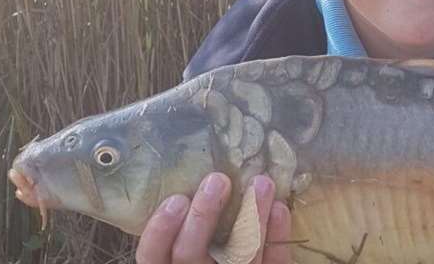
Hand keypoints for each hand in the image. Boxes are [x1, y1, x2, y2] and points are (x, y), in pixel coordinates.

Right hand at [135, 173, 292, 263]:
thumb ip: (182, 223)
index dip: (160, 230)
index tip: (176, 198)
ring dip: (251, 218)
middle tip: (218, 179)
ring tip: (261, 182)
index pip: (153, 256)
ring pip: (238, 257)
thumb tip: (192, 178)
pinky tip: (280, 209)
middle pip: (190, 256)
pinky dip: (277, 239)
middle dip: (203, 216)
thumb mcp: (183, 240)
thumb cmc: (202, 246)